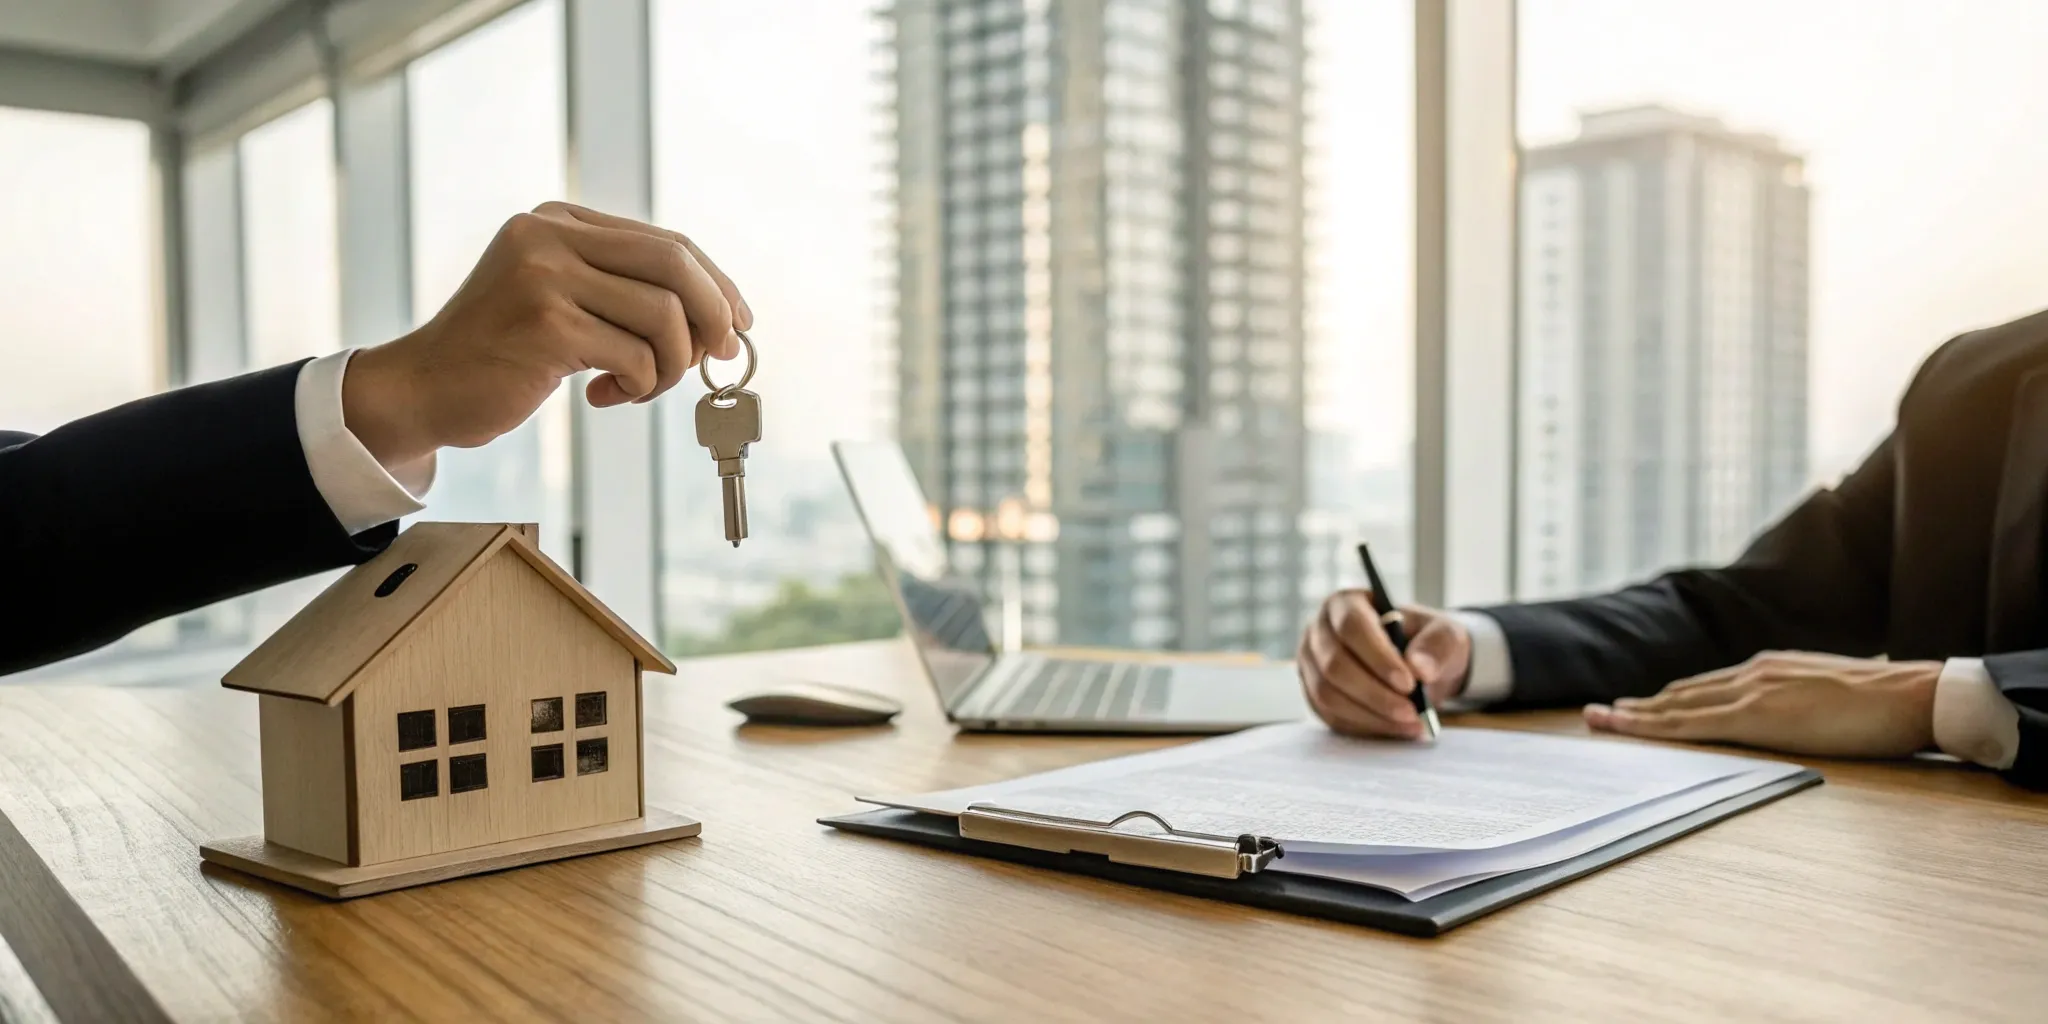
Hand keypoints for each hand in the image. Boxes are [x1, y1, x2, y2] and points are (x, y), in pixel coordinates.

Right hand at [342, 201, 752, 465]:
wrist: (424, 389)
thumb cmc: (501, 353)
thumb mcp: (560, 298)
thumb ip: (621, 289)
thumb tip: (721, 315)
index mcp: (559, 219)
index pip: (666, 241)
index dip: (716, 283)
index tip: (737, 322)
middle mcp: (549, 235)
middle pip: (675, 264)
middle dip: (713, 316)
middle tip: (718, 358)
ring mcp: (544, 276)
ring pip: (663, 315)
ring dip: (670, 365)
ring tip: (640, 387)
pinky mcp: (546, 324)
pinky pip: (637, 357)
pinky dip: (639, 386)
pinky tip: (604, 396)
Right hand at [1297, 590, 1471, 738]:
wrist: (1416, 664)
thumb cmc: (1425, 641)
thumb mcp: (1444, 634)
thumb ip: (1437, 646)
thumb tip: (1420, 669)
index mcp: (1345, 603)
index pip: (1352, 626)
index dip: (1378, 657)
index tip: (1409, 683)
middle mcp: (1319, 632)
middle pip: (1334, 665)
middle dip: (1375, 694)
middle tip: (1412, 712)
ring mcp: (1311, 665)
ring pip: (1328, 695)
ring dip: (1371, 714)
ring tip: (1410, 723)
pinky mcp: (1314, 695)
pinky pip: (1331, 716)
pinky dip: (1365, 726)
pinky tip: (1396, 728)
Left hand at [1584, 651, 1940, 757]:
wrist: (1914, 695)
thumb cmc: (1884, 703)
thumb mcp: (1828, 695)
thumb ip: (1798, 701)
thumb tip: (1789, 717)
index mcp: (1770, 670)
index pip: (1706, 687)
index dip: (1668, 699)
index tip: (1637, 706)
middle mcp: (1752, 674)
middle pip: (1681, 693)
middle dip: (1638, 706)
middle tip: (1601, 714)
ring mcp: (1752, 692)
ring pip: (1678, 706)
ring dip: (1635, 715)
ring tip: (1600, 720)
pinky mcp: (1758, 714)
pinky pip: (1694, 724)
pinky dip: (1657, 727)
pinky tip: (1632, 729)